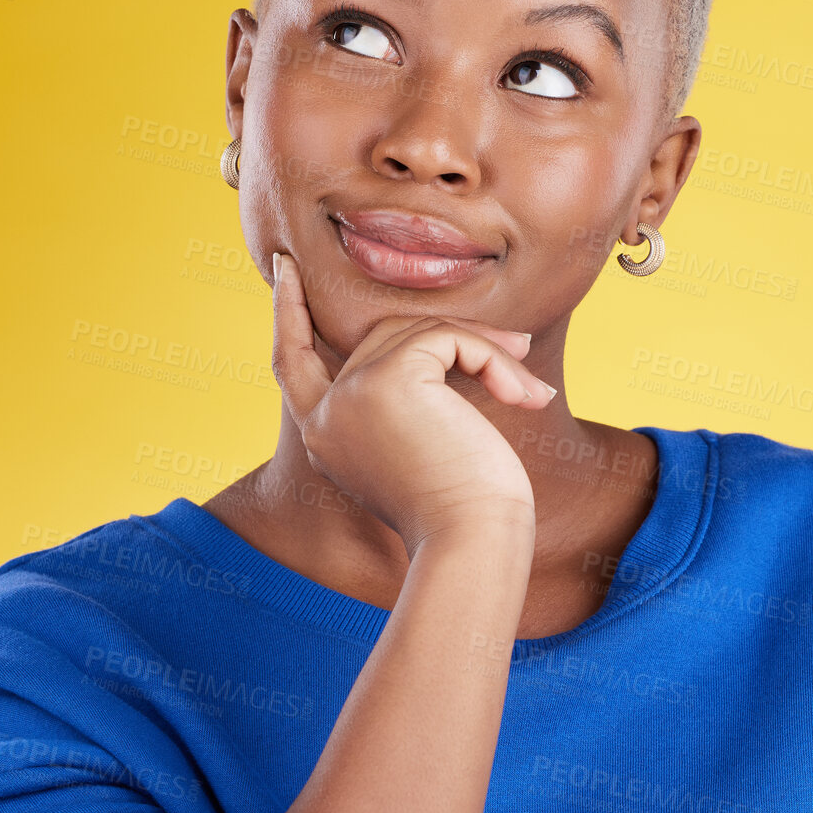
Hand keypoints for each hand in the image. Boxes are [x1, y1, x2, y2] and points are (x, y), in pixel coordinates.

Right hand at [270, 248, 553, 555]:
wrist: (471, 543)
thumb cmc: (463, 513)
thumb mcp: (420, 450)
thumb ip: (407, 400)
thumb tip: (443, 343)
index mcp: (324, 436)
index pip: (292, 360)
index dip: (287, 312)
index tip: (285, 269)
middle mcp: (327, 413)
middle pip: (385, 335)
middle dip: (454, 338)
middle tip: (517, 350)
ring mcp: (352, 392)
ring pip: (422, 331)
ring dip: (486, 352)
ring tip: (528, 389)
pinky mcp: (389, 379)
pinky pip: (449, 339)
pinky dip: (493, 362)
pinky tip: (523, 397)